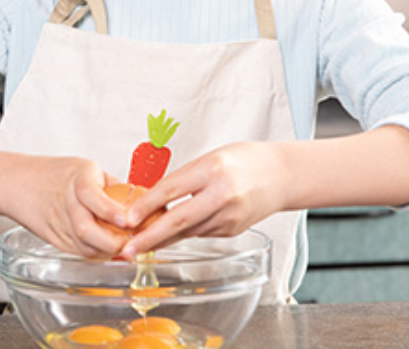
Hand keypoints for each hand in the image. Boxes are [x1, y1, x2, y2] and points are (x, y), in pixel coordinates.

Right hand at [1, 155, 131, 258]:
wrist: (20, 183)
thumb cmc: (55, 173)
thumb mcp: (88, 169)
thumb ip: (113, 187)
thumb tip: (141, 202)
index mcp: (77, 180)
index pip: (92, 196)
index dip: (111, 211)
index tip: (128, 220)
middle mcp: (66, 203)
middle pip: (86, 229)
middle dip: (113, 242)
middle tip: (134, 242)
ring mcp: (59, 225)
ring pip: (85, 247)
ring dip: (108, 251)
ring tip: (126, 248)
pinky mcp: (56, 240)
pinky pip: (80, 252)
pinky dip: (98, 253)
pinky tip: (109, 249)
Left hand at [118, 141, 290, 256]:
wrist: (282, 175)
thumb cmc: (244, 160)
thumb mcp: (210, 158)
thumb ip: (184, 178)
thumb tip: (152, 199)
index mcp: (212, 169)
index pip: (172, 189)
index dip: (146, 206)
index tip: (127, 218)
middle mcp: (222, 195)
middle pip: (178, 220)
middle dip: (149, 238)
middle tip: (127, 249)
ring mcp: (229, 216)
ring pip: (187, 231)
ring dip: (161, 240)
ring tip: (137, 246)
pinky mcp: (233, 230)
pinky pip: (200, 233)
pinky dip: (182, 234)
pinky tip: (168, 236)